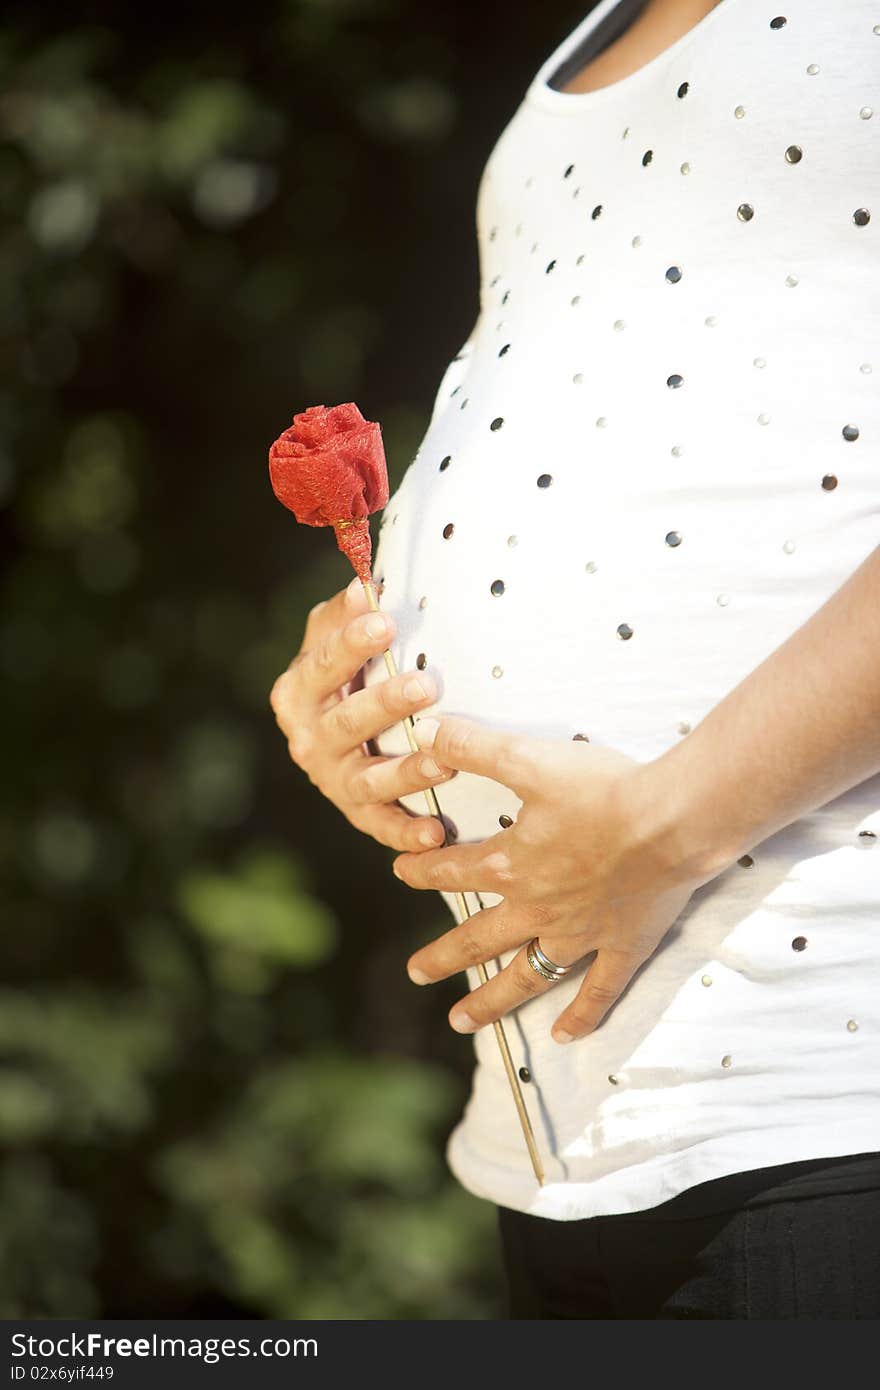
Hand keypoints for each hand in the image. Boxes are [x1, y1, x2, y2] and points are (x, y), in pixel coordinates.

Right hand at [269, 578, 458, 852]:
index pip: (322, 664)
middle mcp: (308, 739)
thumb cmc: (345, 673)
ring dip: (405, 771)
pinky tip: (436, 831)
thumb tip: (365, 582)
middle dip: (384, 704)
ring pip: (366, 780)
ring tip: (444, 759)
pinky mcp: (357, 813)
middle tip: (425, 685)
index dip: (352, 643)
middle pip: (345, 723)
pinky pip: (380, 826)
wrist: (336, 735)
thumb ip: (346, 612)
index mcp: (298, 692)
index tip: (385, 620)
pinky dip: (406, 832)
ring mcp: (331, 780)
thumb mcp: (334, 636)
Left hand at [393, 716, 709, 1043]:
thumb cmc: (604, 789)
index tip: (399, 873)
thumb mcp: (529, 758)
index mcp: (512, 865)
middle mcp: (538, 908)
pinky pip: (598, 989)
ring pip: (526, 976)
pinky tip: (564, 1038)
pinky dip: (581, 1014)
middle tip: (414, 974)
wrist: (673, 820)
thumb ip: (474, 746)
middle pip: (478, 940)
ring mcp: (581, 933)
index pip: (452, 871)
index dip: (421, 871)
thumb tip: (423, 732)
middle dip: (442, 957)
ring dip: (491, 1000)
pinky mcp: (624, 945)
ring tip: (460, 1022)